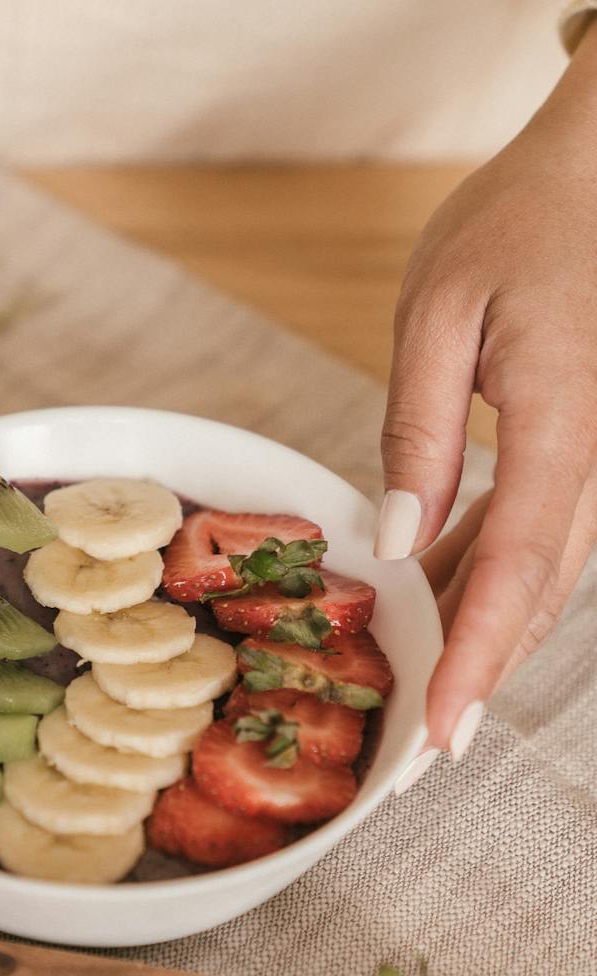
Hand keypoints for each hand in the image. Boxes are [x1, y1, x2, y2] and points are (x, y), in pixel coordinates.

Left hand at [380, 23, 596, 765]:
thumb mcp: (441, 311)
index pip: (518, 568)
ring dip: (484, 640)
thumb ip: (416, 430)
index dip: (476, 658)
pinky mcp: (585, 452)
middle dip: (479, 678)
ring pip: (544, 578)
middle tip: (423, 754)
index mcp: (563, 423)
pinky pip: (541, 536)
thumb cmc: (517, 221)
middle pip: (538, 595)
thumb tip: (398, 542)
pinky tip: (434, 602)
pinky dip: (489, 581)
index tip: (442, 732)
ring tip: (424, 697)